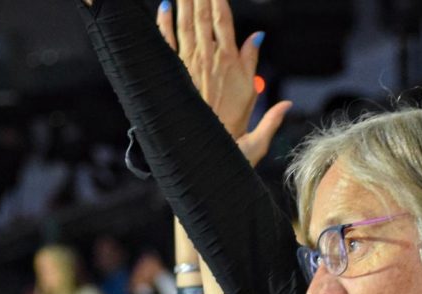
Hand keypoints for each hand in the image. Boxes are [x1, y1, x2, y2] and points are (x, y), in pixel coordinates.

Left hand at [157, 0, 263, 137]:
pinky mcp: (175, 75)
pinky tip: (163, 7)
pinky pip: (167, 44)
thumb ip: (254, 64)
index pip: (224, 21)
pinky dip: (163, 24)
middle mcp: (209, 59)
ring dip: (184, 2)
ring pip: (185, 24)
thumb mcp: (252, 97)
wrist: (207, 150)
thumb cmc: (232, 130)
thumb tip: (259, 37)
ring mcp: (189, 65)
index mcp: (230, 63)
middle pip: (204, 17)